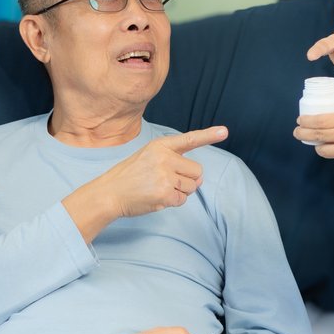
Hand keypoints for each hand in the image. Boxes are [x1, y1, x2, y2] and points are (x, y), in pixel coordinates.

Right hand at [62, 126, 227, 243]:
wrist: (108, 193)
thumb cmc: (129, 177)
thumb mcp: (147, 157)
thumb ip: (173, 160)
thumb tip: (200, 179)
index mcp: (160, 146)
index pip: (189, 139)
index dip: (208, 135)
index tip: (224, 131)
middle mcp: (164, 157)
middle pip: (197, 171)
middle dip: (188, 180)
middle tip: (166, 182)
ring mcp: (164, 175)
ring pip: (192, 187)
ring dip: (181, 192)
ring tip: (159, 189)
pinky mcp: (164, 192)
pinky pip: (182, 200)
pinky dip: (173, 202)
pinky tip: (156, 198)